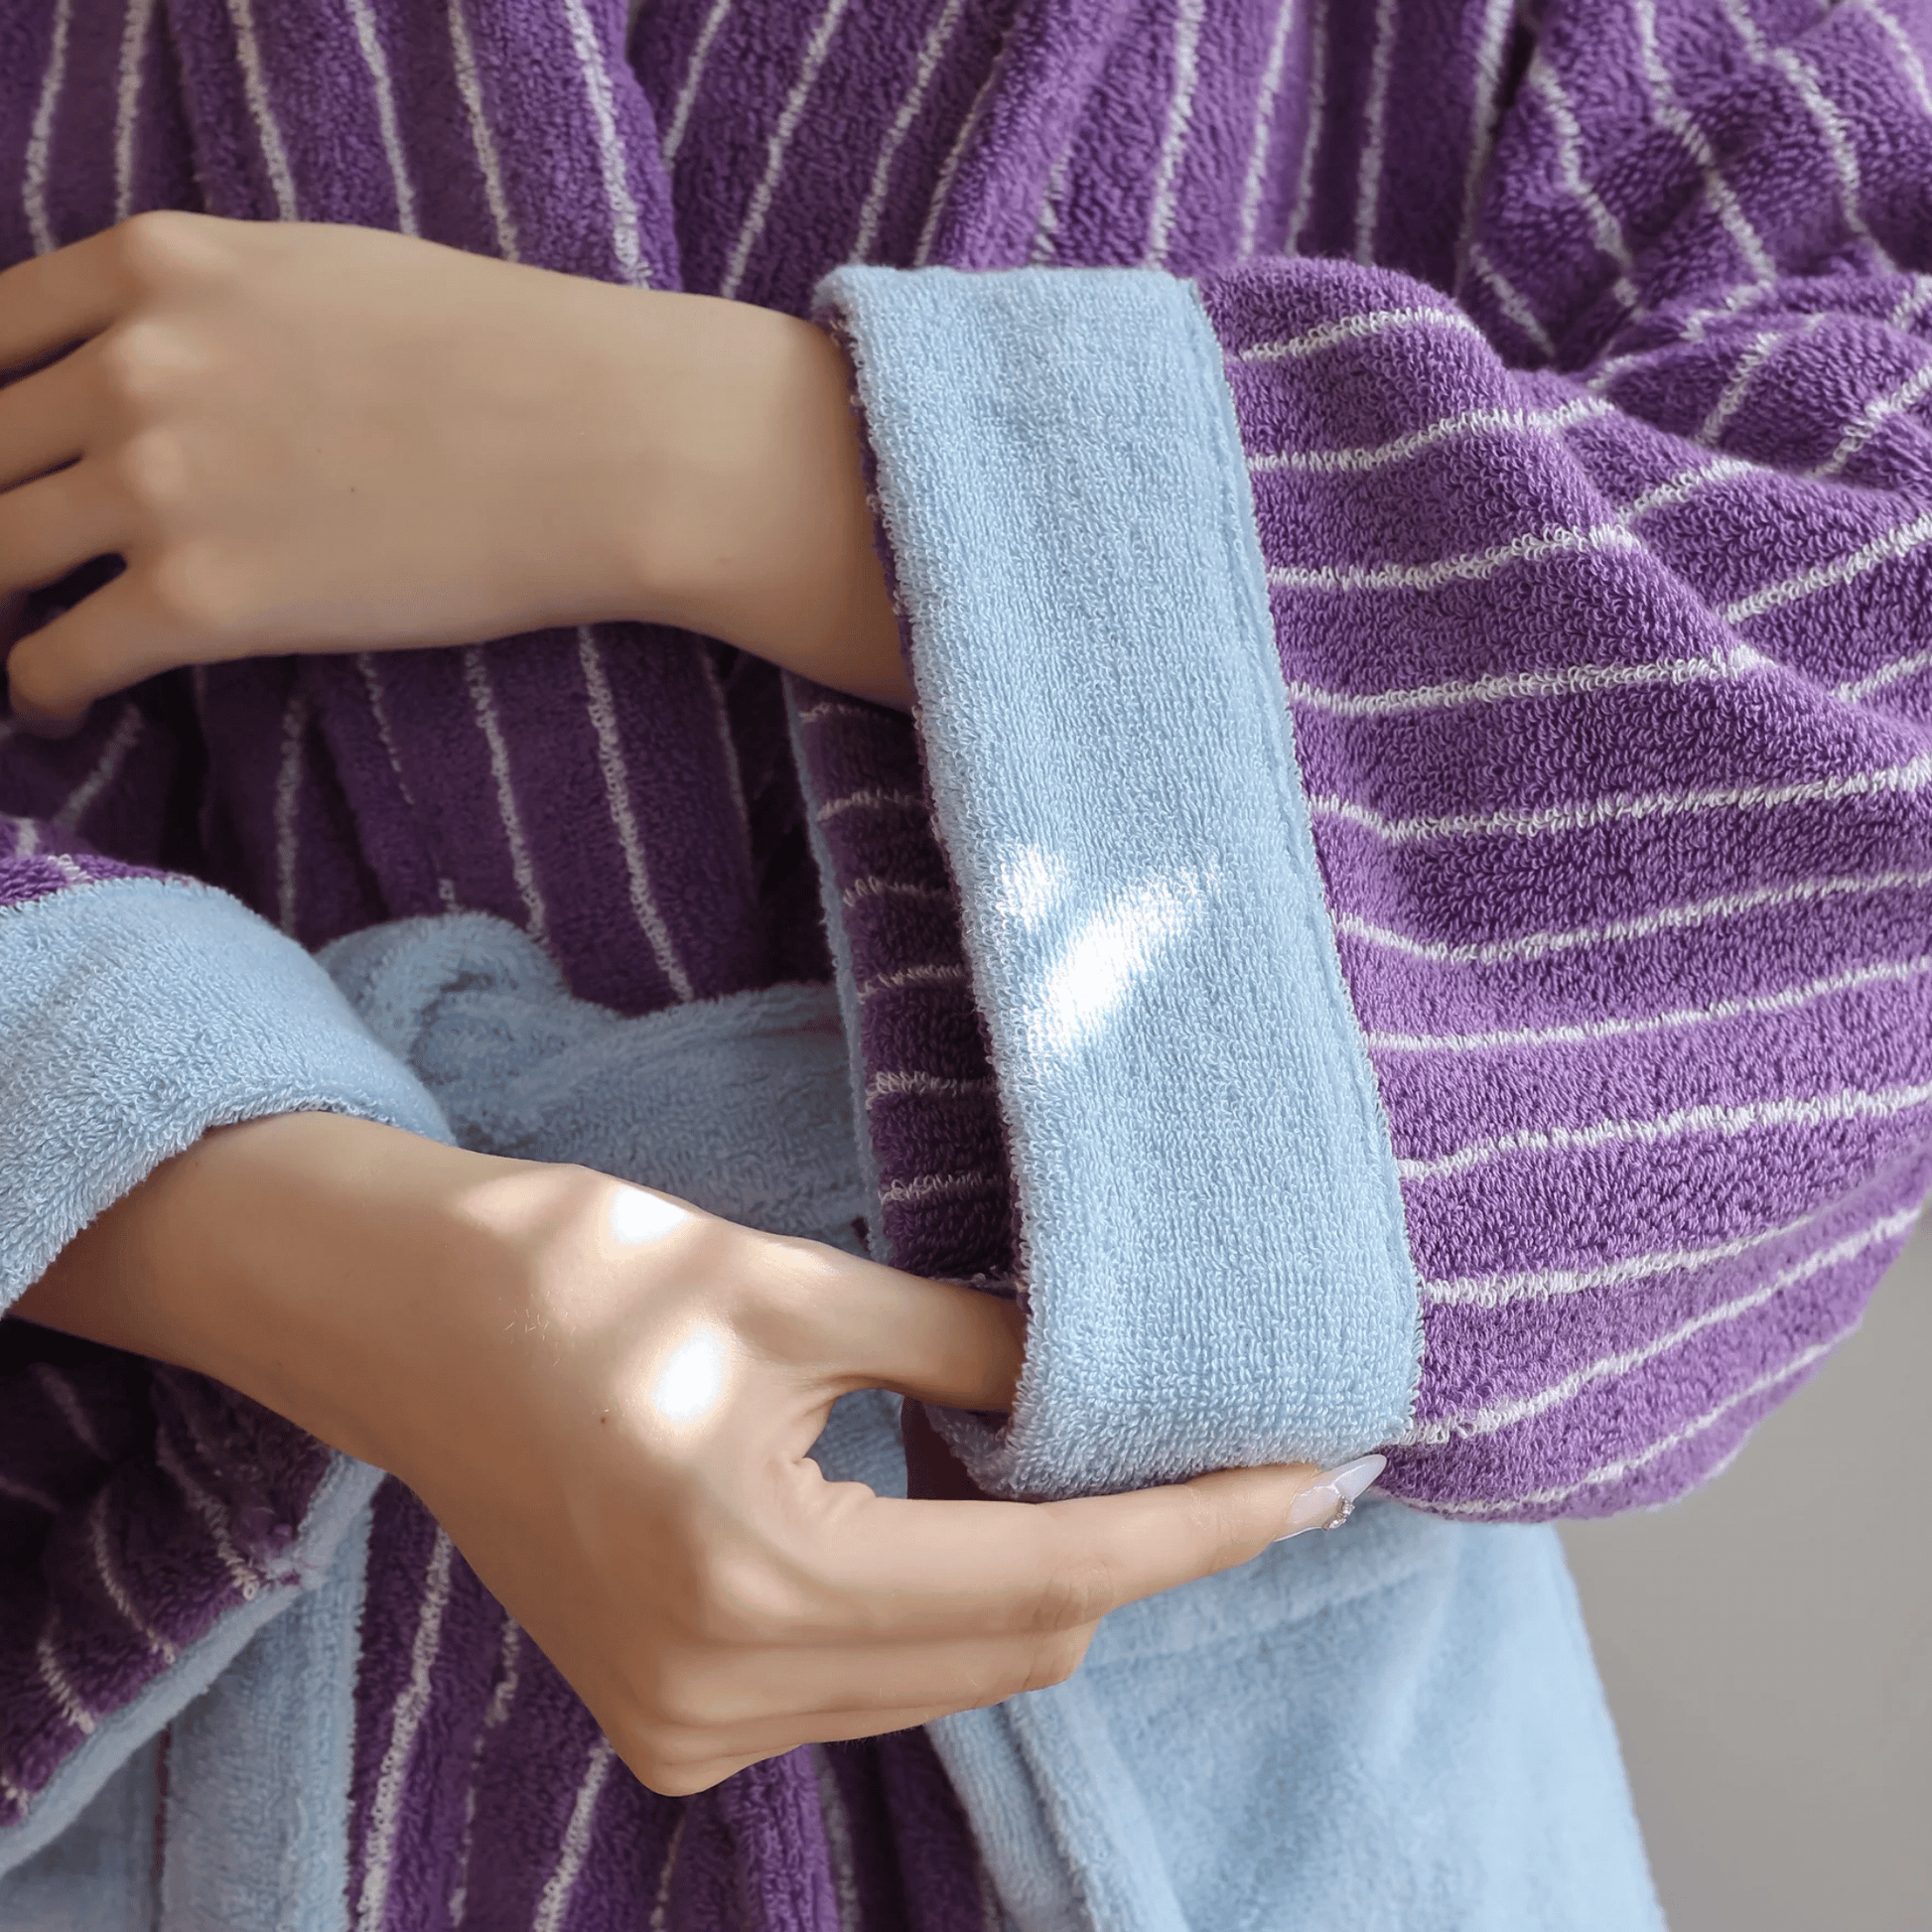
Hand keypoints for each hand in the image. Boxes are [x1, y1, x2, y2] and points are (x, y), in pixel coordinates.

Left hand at [0, 212, 906, 730]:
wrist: (610, 442)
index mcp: (159, 264)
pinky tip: (62, 707)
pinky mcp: (203, 599)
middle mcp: (130, 364)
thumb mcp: (328, 272)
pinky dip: (37, 691)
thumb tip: (164, 363)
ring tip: (23, 641)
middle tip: (21, 564)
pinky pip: (54, 656)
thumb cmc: (511, 352)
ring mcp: (157, 482)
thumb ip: (211, 304)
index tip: (12, 465)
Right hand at [17, 1113, 1326, 1794]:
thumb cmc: (571, 1271)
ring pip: (950, 1674)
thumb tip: (1098, 1385)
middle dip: (1142, 1552)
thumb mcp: (791, 1289)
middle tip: (1245, 1454)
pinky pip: (872, 1677)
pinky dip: (952, 1606)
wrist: (389, 1316)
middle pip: (1014, 1647)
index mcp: (754, 1585)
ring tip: (1130, 1470)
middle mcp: (723, 1695)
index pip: (1052, 1580)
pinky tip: (984, 1510)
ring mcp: (690, 1725)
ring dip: (1050, 1581)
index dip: (1200, 1526)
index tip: (1318, 1474)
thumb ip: (961, 1354)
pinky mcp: (671, 1713)